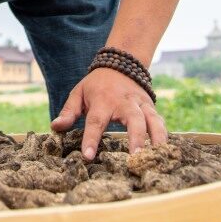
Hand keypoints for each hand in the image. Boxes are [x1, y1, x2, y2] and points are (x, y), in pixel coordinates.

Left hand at [50, 67, 166, 157]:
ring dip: (156, 138)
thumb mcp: (78, 93)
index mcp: (103, 101)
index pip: (96, 122)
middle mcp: (124, 102)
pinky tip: (165, 152)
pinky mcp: (151, 108)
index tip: (88, 156)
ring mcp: (140, 105)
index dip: (91, 139)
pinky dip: (164, 136)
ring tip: (156, 156)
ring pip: (152, 120)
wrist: (120, 64)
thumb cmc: (96, 86)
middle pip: (133, 120)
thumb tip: (55, 127)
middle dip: (135, 138)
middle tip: (135, 156)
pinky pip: (160, 122)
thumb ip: (68, 111)